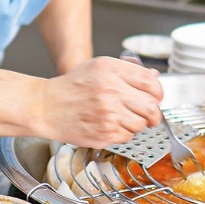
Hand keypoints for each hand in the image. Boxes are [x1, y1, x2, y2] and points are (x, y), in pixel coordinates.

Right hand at [37, 56, 163, 147]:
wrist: (46, 107)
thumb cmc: (72, 87)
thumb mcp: (99, 67)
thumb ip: (129, 70)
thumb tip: (155, 77)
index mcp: (111, 70)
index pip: (151, 82)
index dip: (158, 92)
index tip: (155, 97)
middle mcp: (111, 91)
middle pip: (152, 107)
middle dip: (154, 113)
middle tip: (149, 115)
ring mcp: (108, 114)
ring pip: (142, 124)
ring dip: (137, 124)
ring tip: (122, 118)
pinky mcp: (104, 133)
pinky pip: (127, 136)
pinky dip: (123, 133)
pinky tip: (110, 125)